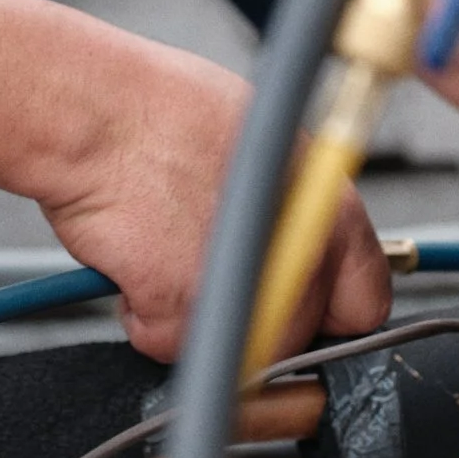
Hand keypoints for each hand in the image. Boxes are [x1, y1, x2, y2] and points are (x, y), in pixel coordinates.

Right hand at [0, 0, 387, 363]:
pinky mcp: (184, 312)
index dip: (327, 312)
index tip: (300, 311)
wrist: (92, 110)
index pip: (366, 301)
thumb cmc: (160, 109)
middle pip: (297, 336)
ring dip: (195, 319)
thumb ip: (294, 205)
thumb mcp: (263, 142)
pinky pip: (167, 345)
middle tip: (209, 282)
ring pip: (233, 348)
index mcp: (327, 205)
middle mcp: (297, 252)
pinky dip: (142, 316)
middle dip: (254, 322)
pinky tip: (133, 262)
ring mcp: (244, 288)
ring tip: (164, 256)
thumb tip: (297, 240)